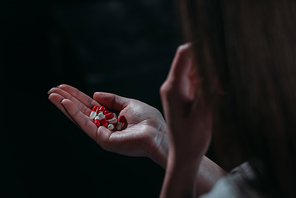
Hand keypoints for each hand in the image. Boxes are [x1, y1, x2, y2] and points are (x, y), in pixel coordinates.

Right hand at [48, 84, 167, 167]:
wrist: (159, 133)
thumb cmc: (148, 119)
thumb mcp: (129, 103)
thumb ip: (112, 99)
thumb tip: (94, 93)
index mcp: (112, 117)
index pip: (90, 105)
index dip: (77, 96)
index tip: (63, 87)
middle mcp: (105, 126)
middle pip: (82, 111)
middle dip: (67, 100)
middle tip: (52, 90)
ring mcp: (103, 133)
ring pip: (80, 118)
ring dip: (66, 106)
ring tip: (52, 95)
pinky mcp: (103, 140)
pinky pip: (86, 124)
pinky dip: (75, 113)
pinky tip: (65, 103)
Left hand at [160, 43, 211, 161]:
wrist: (185, 154)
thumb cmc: (193, 137)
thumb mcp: (203, 110)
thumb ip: (207, 85)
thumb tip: (212, 63)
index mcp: (173, 87)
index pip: (184, 54)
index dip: (201, 48)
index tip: (218, 52)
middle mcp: (172, 85)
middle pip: (190, 60)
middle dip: (208, 63)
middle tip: (221, 80)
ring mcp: (177, 90)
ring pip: (195, 70)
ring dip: (210, 74)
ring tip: (220, 90)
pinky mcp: (184, 95)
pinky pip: (196, 80)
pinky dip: (208, 82)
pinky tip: (217, 92)